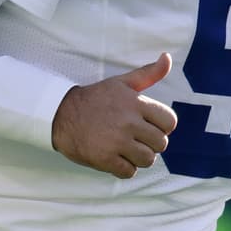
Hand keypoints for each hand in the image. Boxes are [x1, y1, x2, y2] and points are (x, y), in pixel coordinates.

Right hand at [51, 52, 177, 179]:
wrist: (60, 114)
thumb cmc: (94, 99)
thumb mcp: (121, 82)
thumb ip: (148, 73)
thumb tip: (167, 58)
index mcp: (136, 103)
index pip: (169, 122)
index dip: (163, 127)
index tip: (149, 127)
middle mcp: (128, 122)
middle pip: (160, 144)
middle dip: (151, 144)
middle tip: (136, 140)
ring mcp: (117, 142)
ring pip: (147, 160)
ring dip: (139, 158)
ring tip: (127, 151)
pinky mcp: (105, 158)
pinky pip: (129, 172)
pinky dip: (124, 169)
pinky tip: (116, 159)